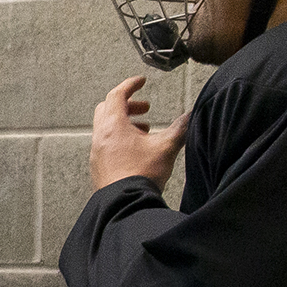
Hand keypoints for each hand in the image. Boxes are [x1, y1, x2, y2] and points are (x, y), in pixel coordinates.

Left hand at [90, 76, 187, 190]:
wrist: (124, 205)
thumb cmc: (141, 176)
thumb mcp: (166, 147)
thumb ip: (179, 129)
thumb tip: (190, 116)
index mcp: (113, 126)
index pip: (116, 95)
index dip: (130, 85)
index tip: (141, 81)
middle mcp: (100, 137)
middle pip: (107, 109)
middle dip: (127, 104)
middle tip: (144, 108)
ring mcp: (96, 152)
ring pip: (106, 128)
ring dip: (125, 123)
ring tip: (145, 131)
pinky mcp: (98, 166)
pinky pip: (106, 144)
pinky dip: (119, 139)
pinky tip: (137, 150)